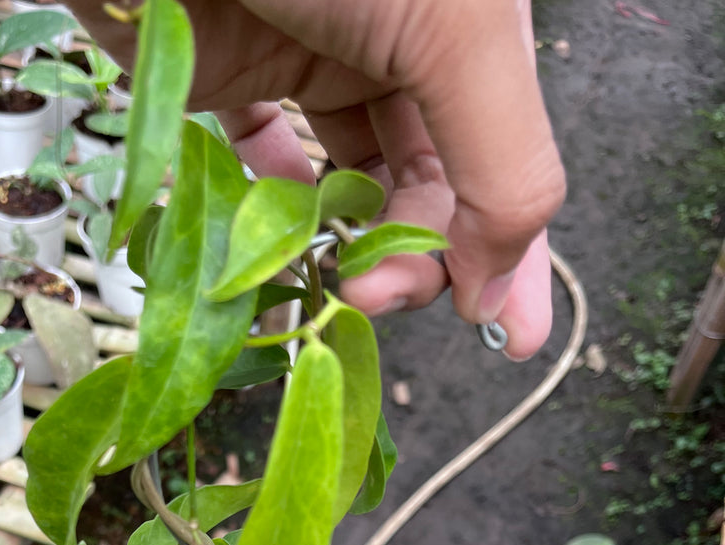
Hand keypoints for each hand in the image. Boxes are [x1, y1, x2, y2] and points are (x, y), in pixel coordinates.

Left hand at [72, 0, 564, 359]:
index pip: (498, 163)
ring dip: (341, 250)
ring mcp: (306, 61)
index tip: (503, 334)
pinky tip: (271, 242)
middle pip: (420, 190)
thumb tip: (505, 280)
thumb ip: (504, 158)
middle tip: (378, 303)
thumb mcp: (456, 29)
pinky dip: (263, 214)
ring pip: (339, 191)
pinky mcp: (219, 73)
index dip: (502, 251)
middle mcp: (392, 48)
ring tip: (331, 285)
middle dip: (411, 260)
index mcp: (467, 30)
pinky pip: (251, 165)